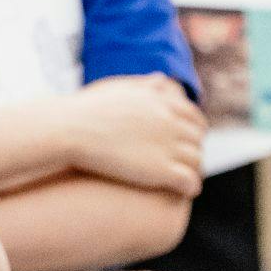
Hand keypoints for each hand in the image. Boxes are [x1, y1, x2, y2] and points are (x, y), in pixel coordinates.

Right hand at [62, 74, 206, 197]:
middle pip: (198, 140)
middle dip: (194, 151)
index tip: (186, 142)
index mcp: (163, 101)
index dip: (193, 132)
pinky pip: (190, 181)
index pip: (195, 118)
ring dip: (193, 169)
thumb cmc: (88, 109)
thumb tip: (162, 79)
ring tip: (184, 179)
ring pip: (197, 161)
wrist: (72, 129)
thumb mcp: (120, 87)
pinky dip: (191, 187)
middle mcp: (171, 121)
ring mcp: (168, 145)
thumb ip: (146, 84)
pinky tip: (183, 191)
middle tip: (185, 163)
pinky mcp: (162, 170)